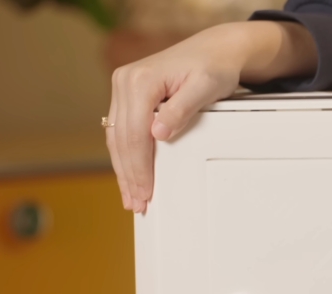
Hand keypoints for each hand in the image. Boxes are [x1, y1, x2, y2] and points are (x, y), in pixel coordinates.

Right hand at [106, 21, 317, 212]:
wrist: (214, 50)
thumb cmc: (213, 67)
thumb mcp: (205, 87)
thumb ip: (181, 109)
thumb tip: (158, 133)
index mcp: (140, 81)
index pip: (134, 134)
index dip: (139, 168)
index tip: (146, 192)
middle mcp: (125, 81)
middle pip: (121, 139)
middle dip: (129, 175)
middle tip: (137, 204)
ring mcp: (123, 87)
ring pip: (117, 137)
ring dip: (124, 169)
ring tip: (132, 197)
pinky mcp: (128, 94)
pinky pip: (122, 130)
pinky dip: (126, 155)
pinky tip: (130, 174)